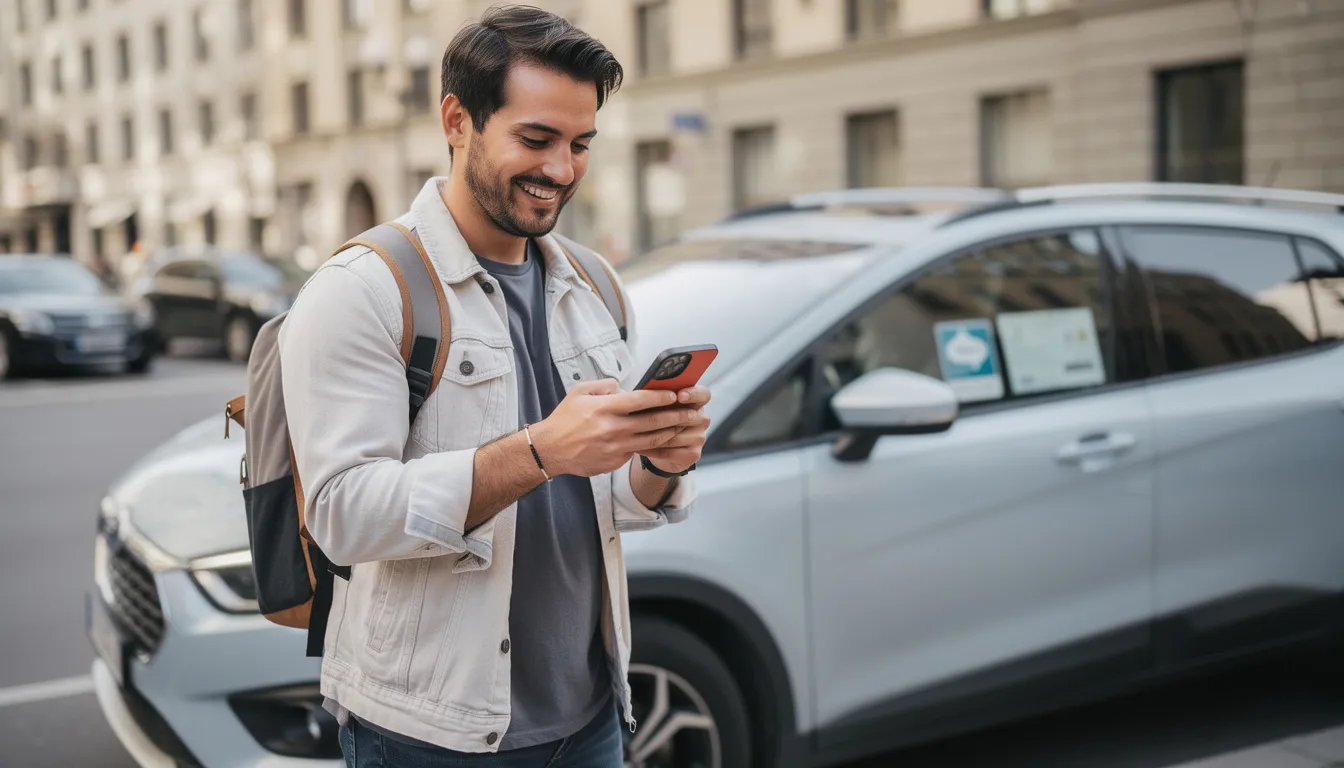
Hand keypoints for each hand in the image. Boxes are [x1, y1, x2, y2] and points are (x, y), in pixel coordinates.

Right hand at [530, 379, 701, 477]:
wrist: (549, 450)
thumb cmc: (564, 420)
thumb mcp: (579, 392)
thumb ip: (604, 386)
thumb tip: (624, 387)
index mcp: (605, 408)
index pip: (641, 401)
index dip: (661, 397)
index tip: (675, 395)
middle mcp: (612, 429)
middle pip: (653, 422)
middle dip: (676, 417)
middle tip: (693, 413)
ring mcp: (615, 448)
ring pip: (651, 441)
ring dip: (670, 433)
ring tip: (684, 427)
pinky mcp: (614, 462)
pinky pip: (637, 452)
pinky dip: (651, 446)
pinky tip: (662, 440)